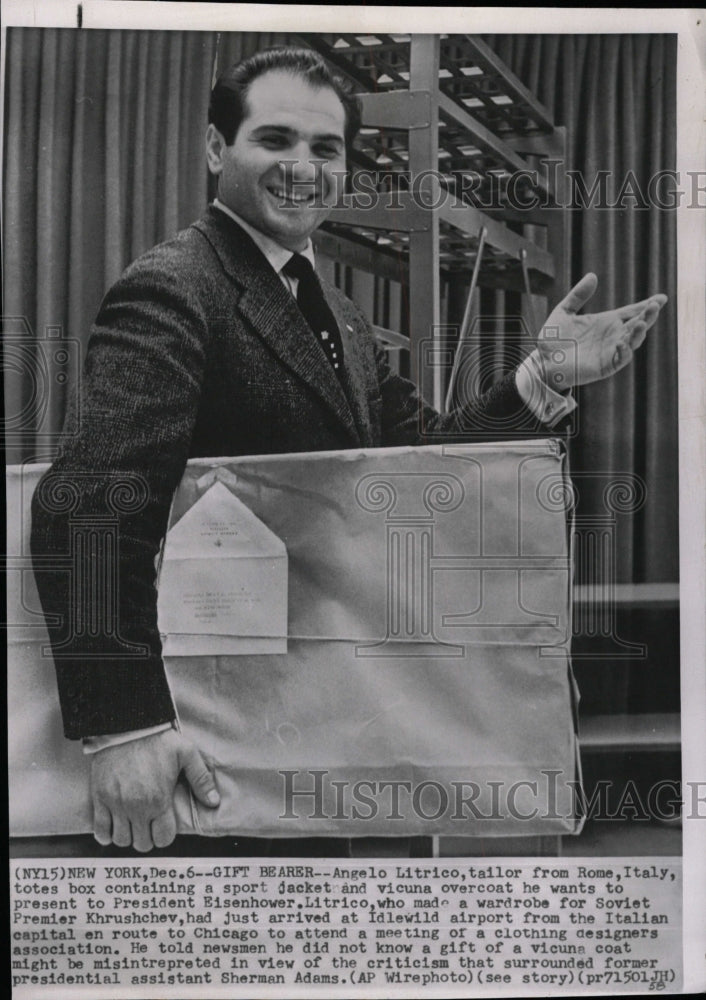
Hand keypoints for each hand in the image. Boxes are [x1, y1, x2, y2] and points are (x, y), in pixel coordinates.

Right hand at [91, 729, 219, 851]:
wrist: (126, 726)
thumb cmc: (156, 738)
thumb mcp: (186, 753)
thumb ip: (201, 779)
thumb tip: (214, 800)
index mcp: (159, 799)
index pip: (163, 838)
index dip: (165, 835)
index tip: (164, 826)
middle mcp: (136, 807)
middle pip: (142, 843)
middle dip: (147, 838)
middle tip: (149, 825)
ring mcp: (116, 804)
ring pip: (121, 840)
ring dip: (128, 836)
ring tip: (133, 825)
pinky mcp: (99, 798)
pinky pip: (100, 830)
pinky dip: (106, 834)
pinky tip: (113, 826)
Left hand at [533, 273, 666, 389]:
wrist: (543, 361)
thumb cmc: (553, 339)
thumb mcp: (564, 311)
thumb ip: (578, 295)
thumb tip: (593, 276)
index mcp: (606, 322)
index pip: (631, 312)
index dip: (646, 305)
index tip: (661, 297)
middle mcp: (612, 336)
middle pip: (637, 325)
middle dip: (648, 316)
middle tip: (655, 306)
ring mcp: (610, 351)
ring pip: (633, 342)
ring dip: (640, 333)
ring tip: (642, 322)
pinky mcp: (605, 366)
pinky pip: (620, 359)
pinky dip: (624, 351)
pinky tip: (622, 342)